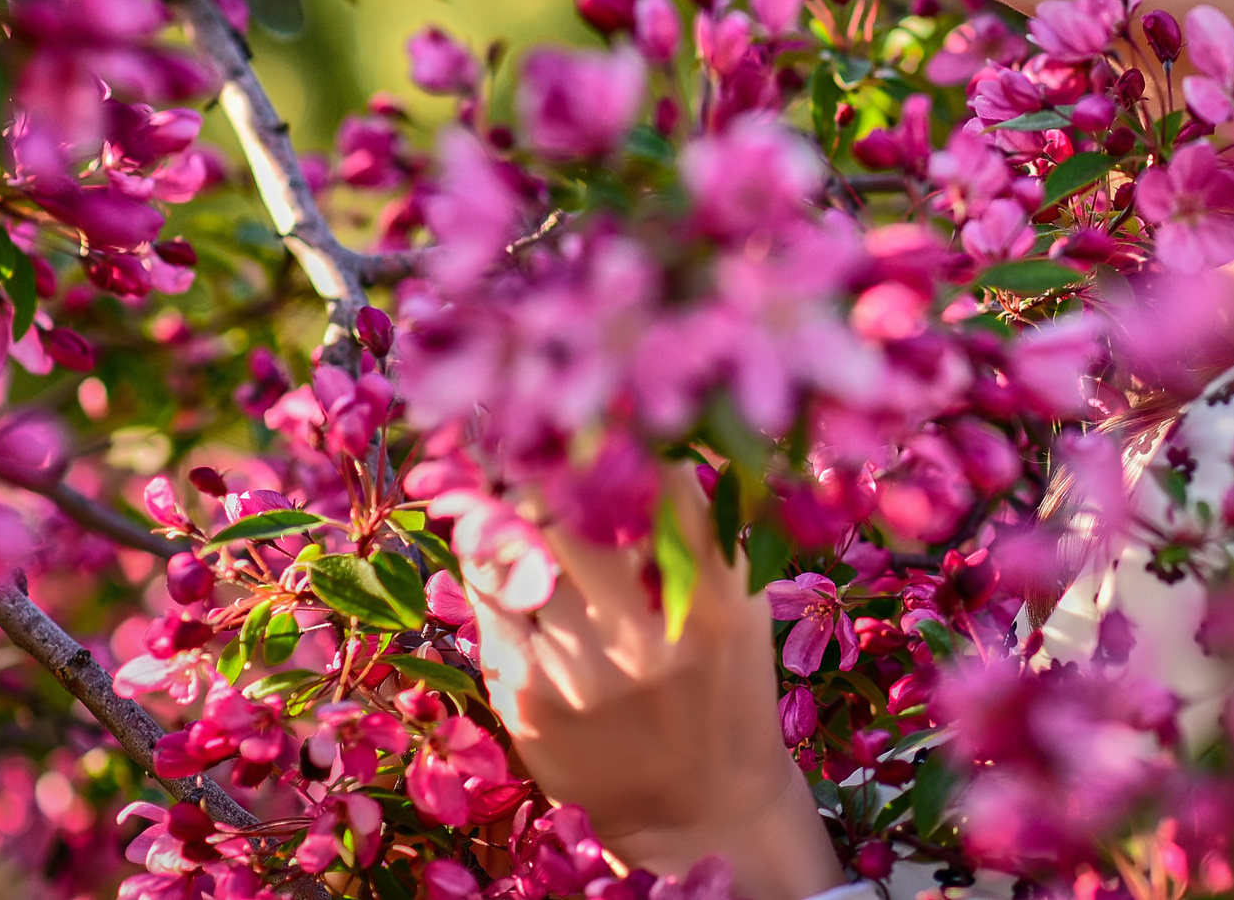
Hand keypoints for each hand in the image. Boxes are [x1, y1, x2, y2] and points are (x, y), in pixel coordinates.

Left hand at [471, 473, 844, 899]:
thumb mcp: (743, 611)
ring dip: (510, 512)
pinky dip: (489, 568)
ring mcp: (584, 673)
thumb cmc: (724, 691)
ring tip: (508, 492)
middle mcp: (650, 639)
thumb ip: (712, 532)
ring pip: (520, 551)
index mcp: (718, 607)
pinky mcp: (528, 700)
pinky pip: (491, 604)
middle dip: (551, 472)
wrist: (697, 812)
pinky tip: (495, 554)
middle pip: (577, 511)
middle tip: (539, 450)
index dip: (624, 442)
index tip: (601, 421)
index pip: (663, 488)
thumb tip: (663, 436)